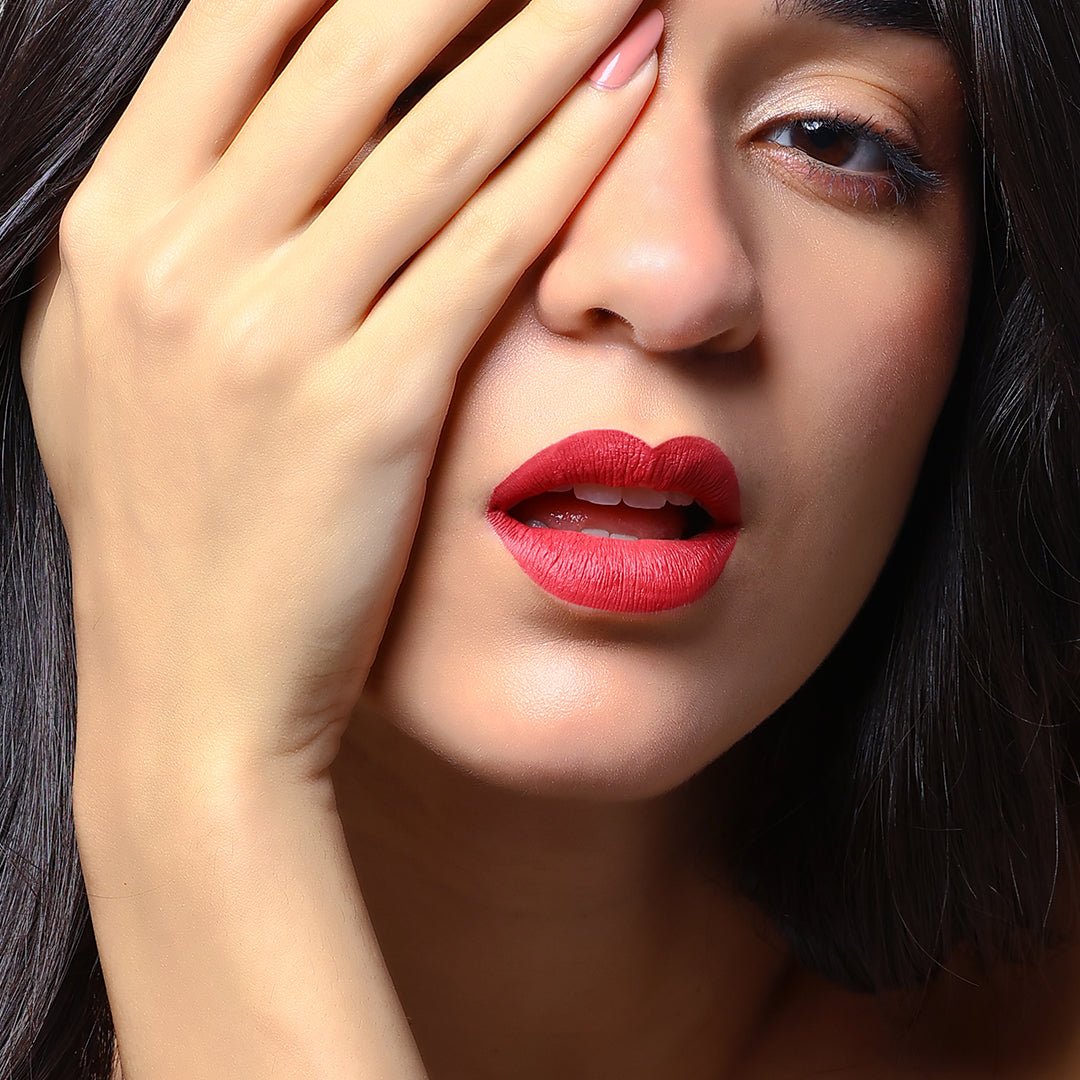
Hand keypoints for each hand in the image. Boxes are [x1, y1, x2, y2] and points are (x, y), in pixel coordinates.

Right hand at [20, 0, 660, 786]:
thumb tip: (234, 139)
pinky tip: (634, 89)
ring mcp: (274, 327)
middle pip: (352, 37)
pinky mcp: (371, 404)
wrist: (190, 690)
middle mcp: (182, 253)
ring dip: (551, 26)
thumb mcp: (112, 362)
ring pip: (439, 127)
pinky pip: (489, 245)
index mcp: (115, 225)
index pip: (239, 16)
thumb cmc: (167, 530)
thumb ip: (165, 240)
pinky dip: (569, 155)